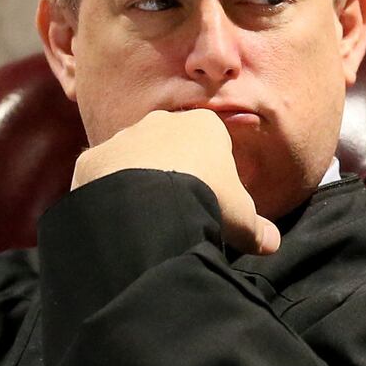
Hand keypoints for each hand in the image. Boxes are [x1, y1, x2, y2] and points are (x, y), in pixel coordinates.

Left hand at [71, 109, 281, 254]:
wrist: (152, 205)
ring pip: (132, 157)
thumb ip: (259, 229)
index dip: (214, 170)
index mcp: (203, 126)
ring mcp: (123, 138)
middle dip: (173, 169)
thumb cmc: (209, 201)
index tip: (213, 197)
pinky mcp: (92, 159)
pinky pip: (101, 175)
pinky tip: (117, 219)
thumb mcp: (243, 219)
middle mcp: (160, 122)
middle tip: (178, 207)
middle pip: (169, 145)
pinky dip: (107, 194)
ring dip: (138, 180)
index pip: (211, 142)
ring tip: (146, 217)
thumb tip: (273, 243)